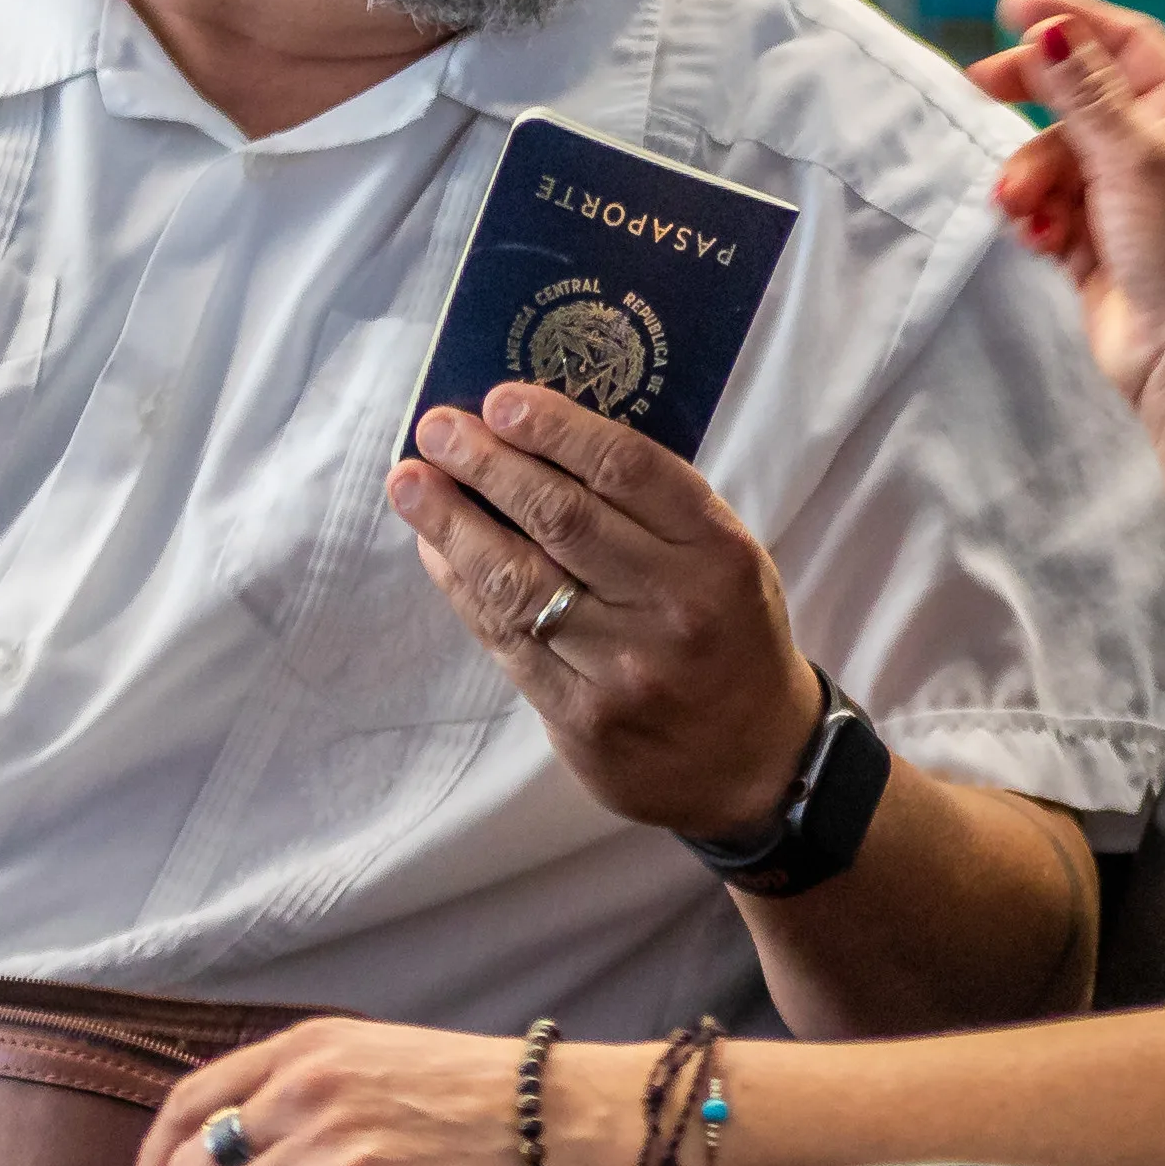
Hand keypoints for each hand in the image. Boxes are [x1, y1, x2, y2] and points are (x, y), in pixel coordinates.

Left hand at [137, 1019, 659, 1165]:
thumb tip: (259, 1159)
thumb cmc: (495, 1101)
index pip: (193, 1096)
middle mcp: (305, 1081)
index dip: (158, 1153)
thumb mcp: (391, 1065)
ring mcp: (326, 1131)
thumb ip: (320, 1095)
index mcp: (312, 1044)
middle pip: (191, 1157)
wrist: (564, 1116)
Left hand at [389, 384, 818, 840]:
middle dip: (487, 465)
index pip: (628, 470)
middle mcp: (674, 606)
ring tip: (409, 483)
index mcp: (718, 553)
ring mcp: (625, 668)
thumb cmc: (730, 637)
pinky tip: (437, 551)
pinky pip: (506, 641)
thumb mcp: (725, 560)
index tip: (500, 400)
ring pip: (518, 582)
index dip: (556, 428)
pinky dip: (463, 588)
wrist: (756, 765)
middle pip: (561, 518)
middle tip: (436, 429)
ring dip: (452, 524)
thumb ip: (651, 510)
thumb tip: (538, 444)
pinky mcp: (581, 718)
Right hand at [965, 0, 1164, 439]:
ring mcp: (1127, 193)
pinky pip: (1048, 204)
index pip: (1126, 41)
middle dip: (1033, 95)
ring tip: (1025, 208)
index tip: (1011, 10)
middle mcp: (1161, 146)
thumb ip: (1085, 92)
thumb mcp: (1135, 160)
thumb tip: (1051, 28)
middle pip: (1080, 93)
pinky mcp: (1095, 238)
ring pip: (1055, 153)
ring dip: (1031, 175)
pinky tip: (1041, 239)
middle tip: (982, 85)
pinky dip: (1037, 215)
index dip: (1071, 21)